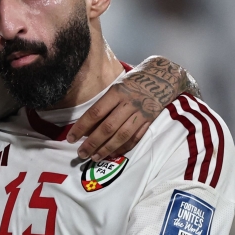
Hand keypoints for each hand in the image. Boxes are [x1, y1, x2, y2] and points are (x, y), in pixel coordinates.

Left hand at [69, 55, 185, 160]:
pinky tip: (113, 154)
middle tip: (81, 154)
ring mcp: (141, 113)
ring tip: (95, 157)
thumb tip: (86, 127)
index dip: (81, 127)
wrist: (163, 77)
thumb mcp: (116, 87)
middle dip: (92, 143)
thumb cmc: (132, 82)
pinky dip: (123, 147)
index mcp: (116, 92)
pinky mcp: (151, 120)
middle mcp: (129, 103)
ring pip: (122, 135)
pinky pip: (136, 137)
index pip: (95, 113)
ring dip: (107, 148)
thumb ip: (104, 105)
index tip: (71, 139)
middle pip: (108, 127)